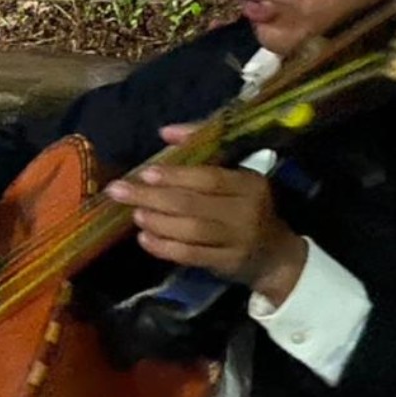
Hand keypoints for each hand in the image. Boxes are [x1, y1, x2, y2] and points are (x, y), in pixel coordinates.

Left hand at [109, 125, 308, 303]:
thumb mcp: (236, 175)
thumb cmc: (248, 205)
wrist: (276, 254)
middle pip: (194, 204)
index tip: (145, 172)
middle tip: (119, 192)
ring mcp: (237, 241)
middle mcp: (246, 212)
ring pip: (191, 231)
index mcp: (249, 184)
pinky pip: (191, 256)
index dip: (176, 175)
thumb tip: (166, 132)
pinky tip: (145, 239)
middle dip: (153, 197)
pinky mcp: (227, 264)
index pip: (210, 178)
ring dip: (158, 222)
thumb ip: (202, 148)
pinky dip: (165, 248)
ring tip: (134, 214)